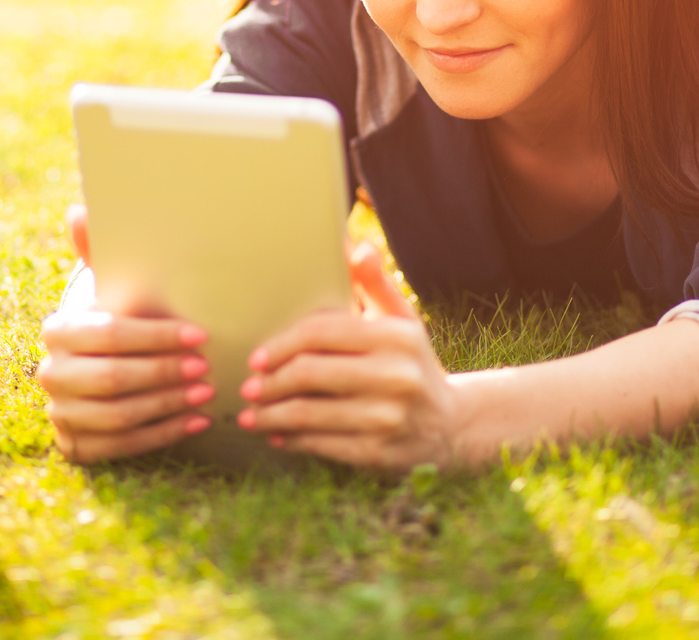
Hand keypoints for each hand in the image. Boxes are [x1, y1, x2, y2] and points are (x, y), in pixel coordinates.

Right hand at [36, 205, 214, 462]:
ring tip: (207, 393)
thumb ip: (97, 248)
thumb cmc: (115, 315)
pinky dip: (161, 435)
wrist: (96, 360)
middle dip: (164, 373)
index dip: (156, 337)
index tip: (200, 335)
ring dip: (167, 405)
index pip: (109, 336)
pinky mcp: (76, 444)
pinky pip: (120, 447)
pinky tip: (196, 421)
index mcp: (58, 330)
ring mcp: (61, 413)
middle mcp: (51, 374)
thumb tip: (78, 210)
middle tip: (206, 367)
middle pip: (112, 379)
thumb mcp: (109, 281)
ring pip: (117, 416)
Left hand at [236, 241, 458, 470]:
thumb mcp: (401, 320)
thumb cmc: (410, 361)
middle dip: (269, 382)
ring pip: (308, 414)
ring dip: (270, 416)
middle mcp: (396, 375)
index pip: (321, 332)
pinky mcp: (378, 452)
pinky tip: (277, 436)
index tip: (257, 357)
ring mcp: (388, 417)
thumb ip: (374, 284)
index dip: (281, 344)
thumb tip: (355, 245)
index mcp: (396, 336)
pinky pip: (320, 445)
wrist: (450, 424)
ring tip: (251, 416)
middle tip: (249, 388)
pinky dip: (292, 440)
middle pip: (308, 374)